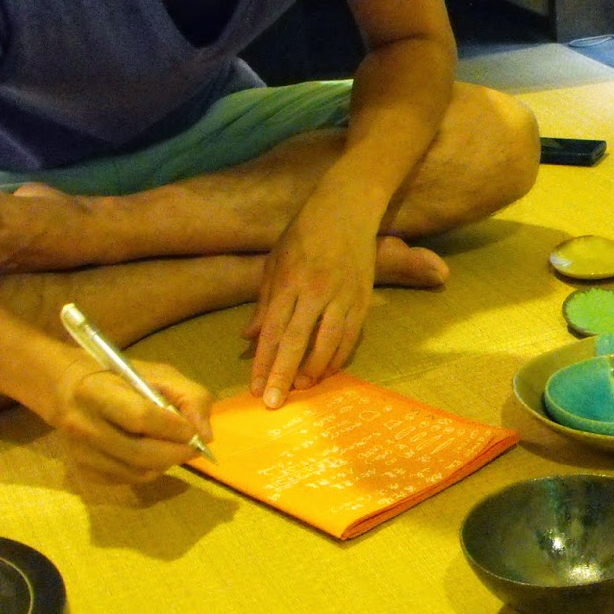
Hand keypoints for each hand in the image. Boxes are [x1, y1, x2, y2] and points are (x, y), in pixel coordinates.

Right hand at [51, 355, 213, 484]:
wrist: (70, 392)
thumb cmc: (122, 380)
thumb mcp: (160, 375)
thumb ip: (190, 397)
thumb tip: (204, 435)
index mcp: (96, 392)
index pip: (140, 417)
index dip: (173, 428)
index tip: (193, 431)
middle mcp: (82, 425)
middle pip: (140, 453)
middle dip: (176, 452)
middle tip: (193, 447)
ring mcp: (80, 453)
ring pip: (138, 472)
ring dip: (165, 463)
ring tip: (171, 446)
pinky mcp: (83, 473)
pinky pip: (129, 480)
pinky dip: (149, 470)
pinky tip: (149, 453)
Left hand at [245, 205, 376, 406]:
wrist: (346, 211)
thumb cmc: (303, 235)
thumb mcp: (274, 263)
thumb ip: (264, 303)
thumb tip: (250, 338)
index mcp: (289, 282)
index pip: (273, 330)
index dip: (264, 362)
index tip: (255, 387)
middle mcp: (315, 292)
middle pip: (297, 342)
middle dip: (284, 375)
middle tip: (273, 402)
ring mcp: (342, 297)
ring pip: (328, 343)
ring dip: (314, 371)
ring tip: (300, 389)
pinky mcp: (362, 300)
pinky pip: (350, 337)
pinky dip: (338, 358)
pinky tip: (326, 372)